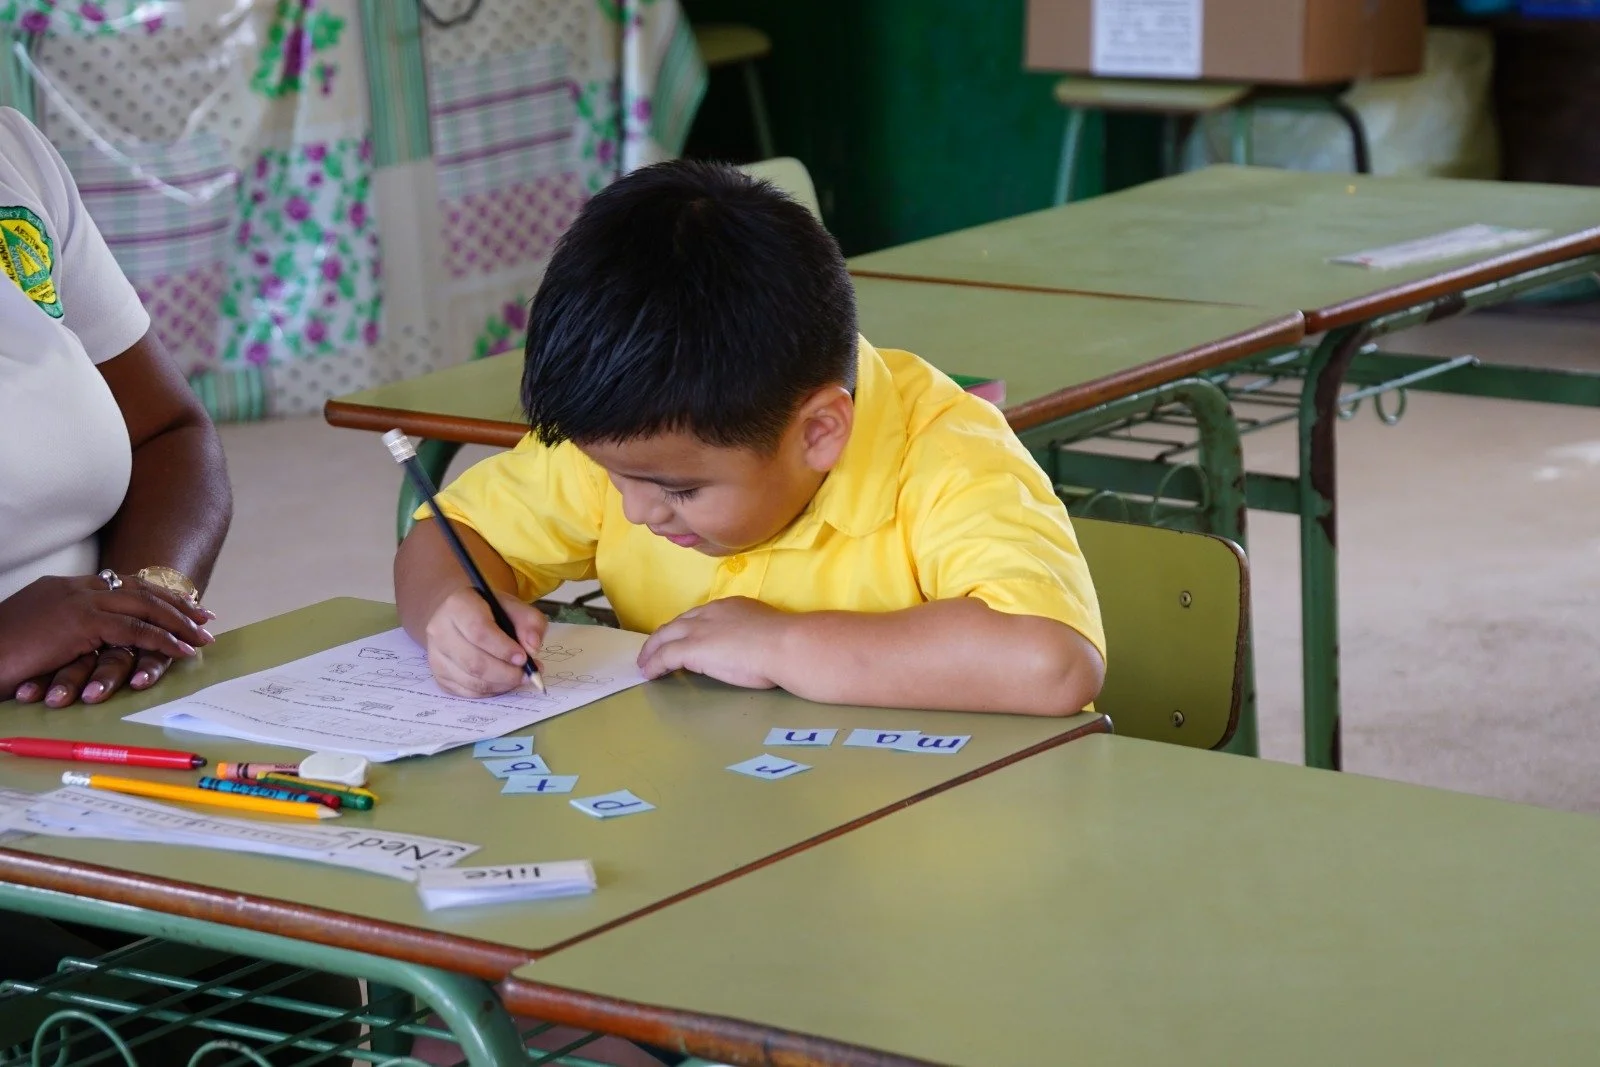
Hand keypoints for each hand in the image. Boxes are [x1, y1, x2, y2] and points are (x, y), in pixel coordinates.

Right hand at [3, 575, 214, 705]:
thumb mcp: (38, 636)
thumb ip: (65, 631)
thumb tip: (88, 644)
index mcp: (64, 587)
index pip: (120, 585)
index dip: (153, 595)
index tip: (179, 606)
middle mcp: (75, 588)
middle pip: (139, 591)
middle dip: (175, 604)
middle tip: (204, 617)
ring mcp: (78, 602)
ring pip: (144, 607)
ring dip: (179, 622)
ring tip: (203, 636)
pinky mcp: (80, 623)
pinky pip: (135, 630)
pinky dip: (164, 640)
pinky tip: (183, 650)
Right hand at [424, 588, 547, 697]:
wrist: (458, 616)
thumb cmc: (488, 610)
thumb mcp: (513, 606)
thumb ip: (529, 622)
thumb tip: (533, 647)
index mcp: (458, 606)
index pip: (479, 632)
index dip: (504, 649)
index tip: (524, 658)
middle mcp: (440, 631)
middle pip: (473, 662)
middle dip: (505, 673)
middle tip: (527, 674)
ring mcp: (435, 655)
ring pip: (469, 680)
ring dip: (500, 684)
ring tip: (519, 678)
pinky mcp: (438, 674)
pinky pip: (465, 692)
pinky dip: (489, 692)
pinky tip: (502, 683)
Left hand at [637, 597, 789, 688]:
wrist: (783, 645)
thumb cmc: (785, 642)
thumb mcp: (765, 629)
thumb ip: (752, 633)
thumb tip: (753, 644)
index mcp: (730, 607)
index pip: (699, 616)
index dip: (687, 627)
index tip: (683, 636)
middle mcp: (710, 614)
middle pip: (677, 623)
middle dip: (663, 636)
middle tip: (654, 649)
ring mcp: (698, 631)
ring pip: (664, 637)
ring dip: (652, 650)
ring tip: (645, 662)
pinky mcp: (690, 649)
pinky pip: (663, 657)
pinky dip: (653, 664)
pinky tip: (648, 673)